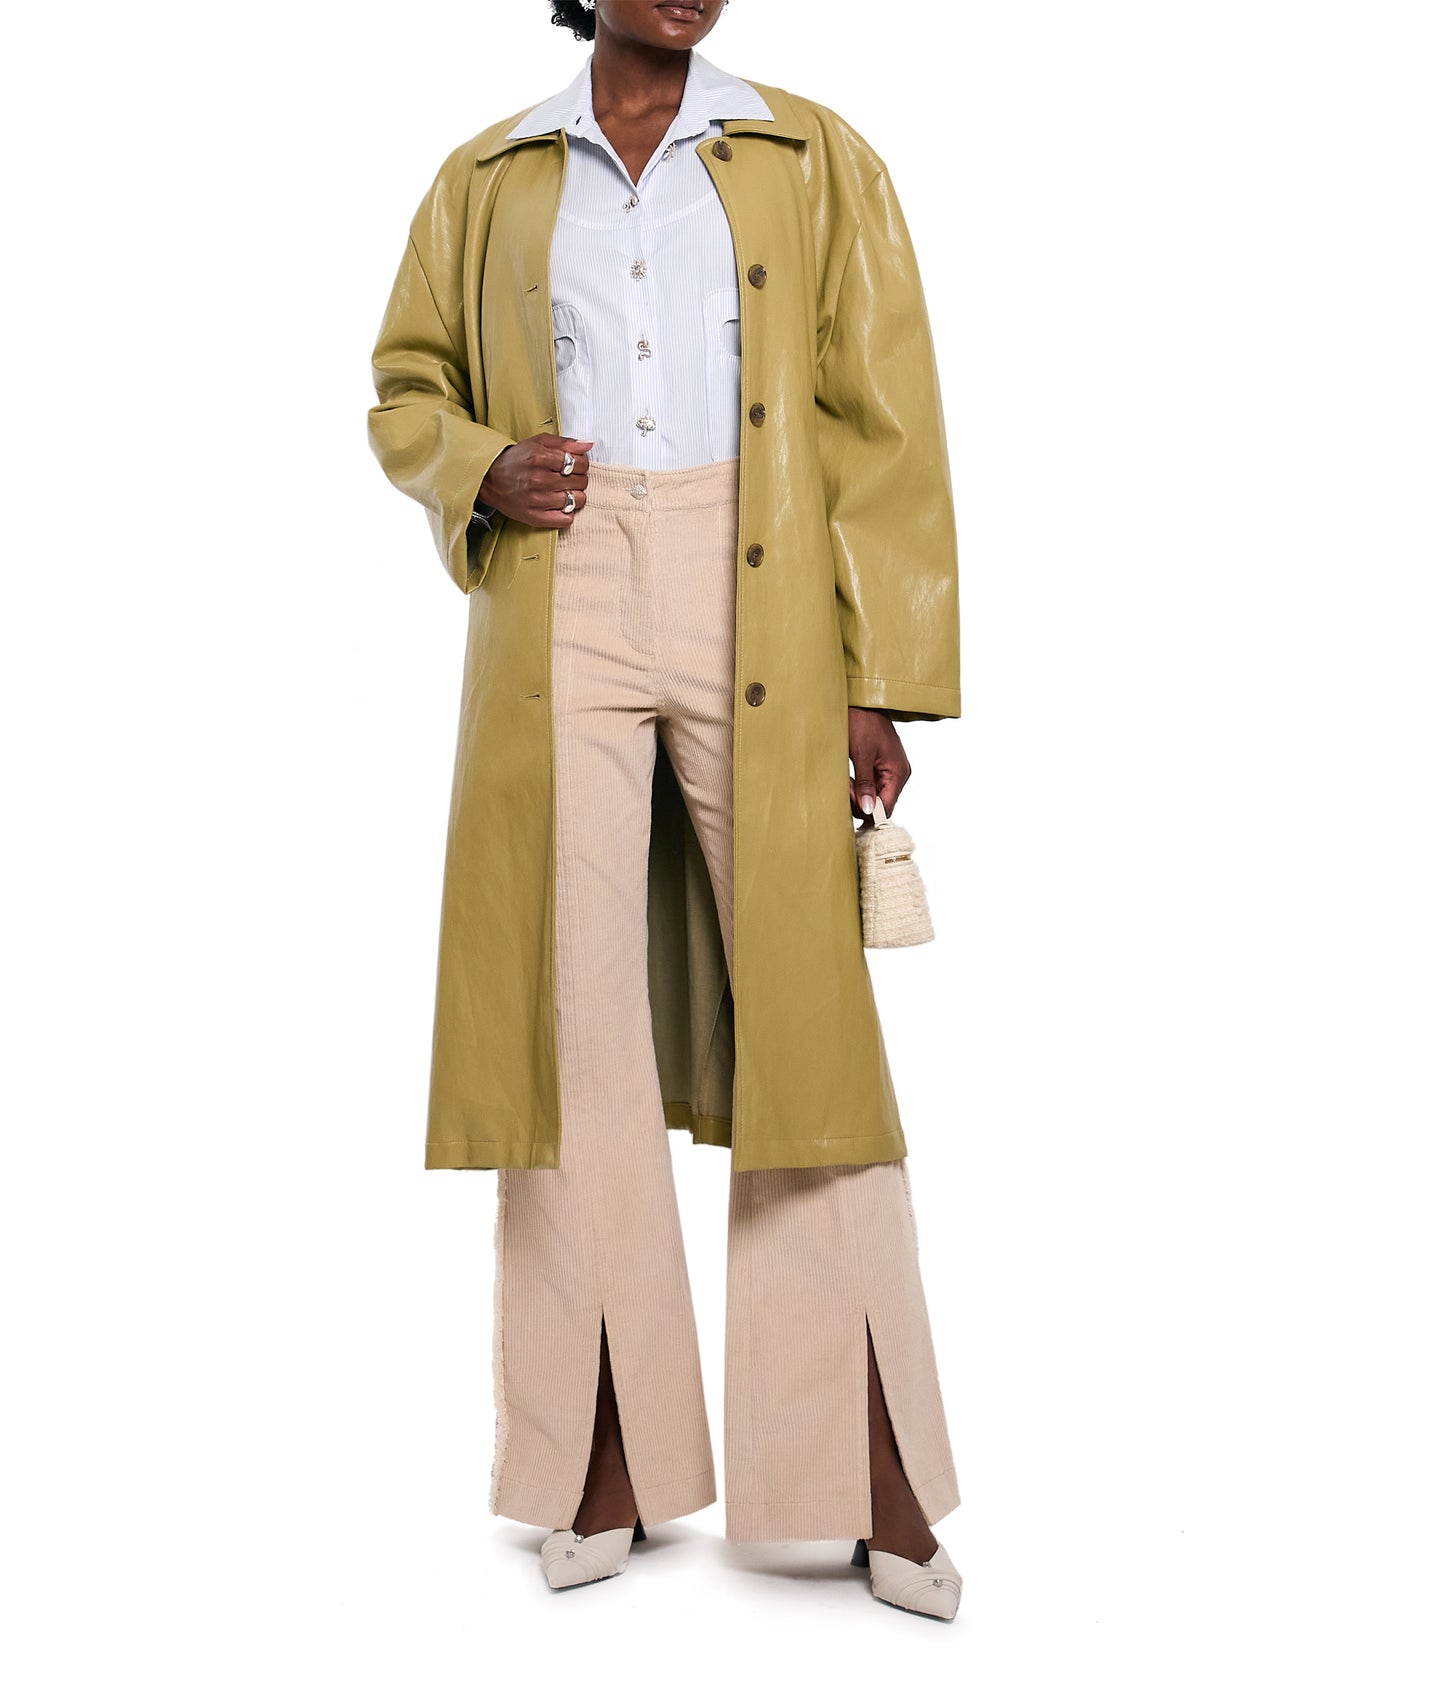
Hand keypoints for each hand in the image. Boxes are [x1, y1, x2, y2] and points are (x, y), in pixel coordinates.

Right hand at [479, 433, 594, 529]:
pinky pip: (566, 519)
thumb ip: (564, 443)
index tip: (575, 465)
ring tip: (565, 491)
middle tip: (568, 478)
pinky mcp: (535, 517)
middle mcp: (539, 480)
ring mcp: (537, 500)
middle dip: (579, 478)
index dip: (581, 463)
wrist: (489, 480)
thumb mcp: (537, 443)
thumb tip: (588, 445)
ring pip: (577, 500)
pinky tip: (560, 505)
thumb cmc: (515, 461)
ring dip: (575, 495)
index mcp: (540, 458)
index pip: (579, 463)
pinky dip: (567, 513)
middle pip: (581, 481)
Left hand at [848, 706, 910, 820]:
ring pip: (873, 795)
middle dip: (860, 800)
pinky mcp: (880, 767)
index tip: (850, 802)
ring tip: (844, 779)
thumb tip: (868, 809)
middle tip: (844, 787)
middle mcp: (898, 773)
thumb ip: (865, 783)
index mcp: (898, 771)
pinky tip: (848, 777)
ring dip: (856, 793)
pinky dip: (857, 785)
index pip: (887, 806)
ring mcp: (890, 770)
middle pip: (880, 803)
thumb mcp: (860, 754)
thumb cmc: (862, 722)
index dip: (868, 811)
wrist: (860, 702)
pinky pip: (870, 785)